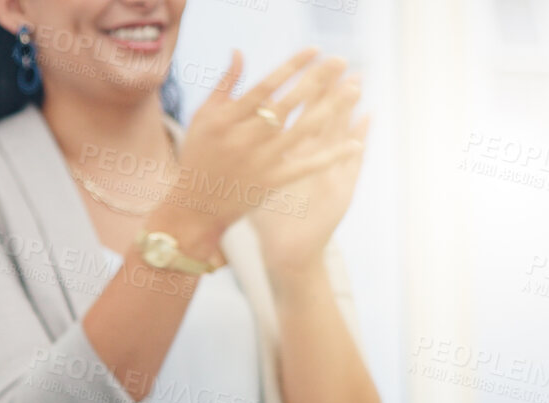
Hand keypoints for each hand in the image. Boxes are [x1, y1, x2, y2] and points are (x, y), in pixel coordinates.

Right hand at [157, 51, 366, 250]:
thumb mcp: (203, 118)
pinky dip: (330, 156)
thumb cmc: (198, 155)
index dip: (290, 67)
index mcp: (226, 120)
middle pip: (287, 105)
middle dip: (316, 80)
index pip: (264, 87)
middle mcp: (243, 139)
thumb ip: (223, 85)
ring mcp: (259, 162)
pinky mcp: (271, 183)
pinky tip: (355, 143)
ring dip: (330, 109)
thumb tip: (239, 52)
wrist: (194, 205)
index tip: (314, 50)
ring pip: (301, 131)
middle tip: (341, 61)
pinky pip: (306, 166)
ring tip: (353, 89)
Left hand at [250, 68, 368, 279]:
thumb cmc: (271, 226)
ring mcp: (328, 172)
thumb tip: (239, 141)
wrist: (289, 253)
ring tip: (356, 82)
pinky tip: (367, 119)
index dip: (300, 97)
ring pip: (338, 134)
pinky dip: (359, 139)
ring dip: (347, 108)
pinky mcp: (342, 186)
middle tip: (337, 64)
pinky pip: (352, 158)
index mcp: (289, 160)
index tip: (303, 71)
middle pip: (320, 120)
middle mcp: (311, 161)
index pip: (296, 120)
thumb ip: (256, 165)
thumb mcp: (262, 190)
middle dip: (327, 93)